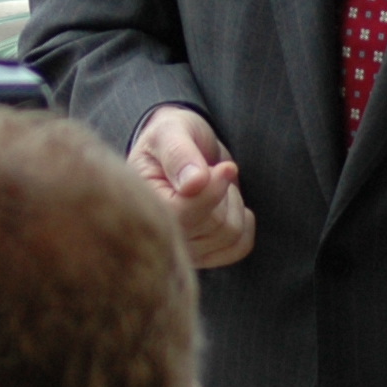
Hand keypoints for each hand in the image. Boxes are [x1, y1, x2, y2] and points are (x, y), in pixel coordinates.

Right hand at [130, 107, 254, 265]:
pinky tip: (227, 204)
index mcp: (143, 204)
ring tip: (212, 184)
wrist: (178, 148)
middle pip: (215, 225)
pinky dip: (243, 222)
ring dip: (232, 204)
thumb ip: (179, 154)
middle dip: (223, 191)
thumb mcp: (169, 131)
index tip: (224, 167)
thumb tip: (195, 183)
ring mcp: (181, 250)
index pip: (185, 214)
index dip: (212, 191)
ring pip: (230, 235)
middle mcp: (159, 235)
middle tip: (209, 170)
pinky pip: (238, 247)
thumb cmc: (170, 136)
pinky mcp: (201, 255)